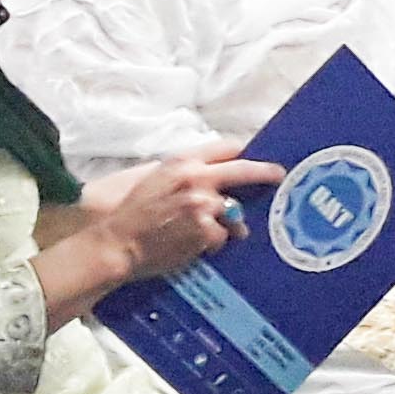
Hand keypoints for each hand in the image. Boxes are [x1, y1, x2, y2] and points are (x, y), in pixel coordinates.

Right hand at [83, 148, 285, 283]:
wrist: (117, 242)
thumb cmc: (133, 213)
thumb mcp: (156, 178)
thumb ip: (187, 172)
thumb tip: (215, 175)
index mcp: (183, 161)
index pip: (225, 147)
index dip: (242, 153)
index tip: (252, 156)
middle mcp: (197, 178)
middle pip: (244, 170)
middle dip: (265, 172)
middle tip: (278, 175)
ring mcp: (203, 204)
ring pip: (233, 211)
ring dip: (226, 223)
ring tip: (202, 231)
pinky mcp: (205, 230)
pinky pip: (223, 236)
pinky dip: (214, 244)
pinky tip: (196, 246)